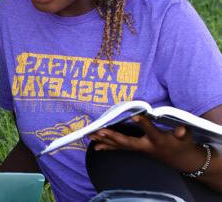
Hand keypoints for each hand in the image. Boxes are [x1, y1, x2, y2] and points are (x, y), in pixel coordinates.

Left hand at [88, 115, 206, 172]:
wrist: (182, 160)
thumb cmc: (183, 144)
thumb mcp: (186, 137)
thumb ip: (182, 132)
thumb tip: (181, 129)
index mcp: (158, 140)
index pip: (150, 130)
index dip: (144, 123)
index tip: (135, 116)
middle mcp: (146, 146)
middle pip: (128, 142)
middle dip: (113, 137)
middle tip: (100, 132)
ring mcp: (140, 149)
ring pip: (120, 146)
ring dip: (105, 141)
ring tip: (91, 137)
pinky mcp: (136, 149)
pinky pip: (119, 148)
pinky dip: (107, 147)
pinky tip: (96, 147)